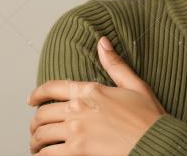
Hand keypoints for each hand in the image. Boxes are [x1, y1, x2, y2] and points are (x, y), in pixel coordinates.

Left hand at [27, 36, 166, 154]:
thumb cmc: (149, 117)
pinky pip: (48, 154)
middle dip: (35, 123)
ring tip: (37, 146)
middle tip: (35, 130)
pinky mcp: (77, 150)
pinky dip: (42, 155)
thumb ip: (115, 64)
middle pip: (43, 114)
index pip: (54, 88)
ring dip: (35, 141)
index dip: (38, 93)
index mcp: (91, 90)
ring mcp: (76, 129)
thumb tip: (102, 42)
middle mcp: (79, 108)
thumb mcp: (135, 85)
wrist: (155, 141)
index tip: (31, 100)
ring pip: (42, 134)